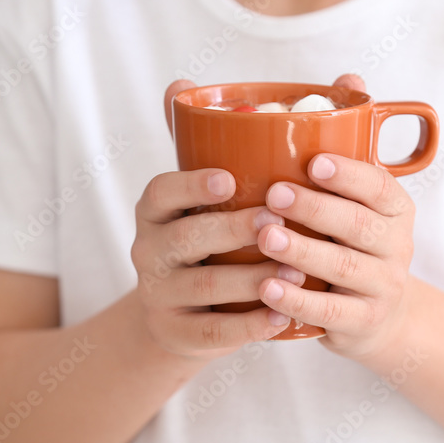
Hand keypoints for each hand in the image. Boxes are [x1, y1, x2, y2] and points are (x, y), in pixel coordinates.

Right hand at [130, 168, 303, 359]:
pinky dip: (250, 324)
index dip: (192, 185)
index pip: (161, 193)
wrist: (177, 319)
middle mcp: (148, 252)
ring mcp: (158, 295)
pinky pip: (213, 330)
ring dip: (252, 278)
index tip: (229, 179)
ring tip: (295, 273)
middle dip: (234, 228)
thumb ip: (217, 175)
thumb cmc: (207, 250)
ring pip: (205, 284)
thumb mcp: (200, 213)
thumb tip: (229, 109)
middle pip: (186, 237)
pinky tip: (281, 316)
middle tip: (278, 220)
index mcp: (154, 214)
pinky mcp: (175, 333)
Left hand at [255, 153, 417, 359]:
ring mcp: (384, 286)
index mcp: (396, 211)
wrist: (382, 318)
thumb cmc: (353, 252)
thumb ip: (329, 190)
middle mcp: (397, 246)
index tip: (313, 162)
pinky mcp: (364, 321)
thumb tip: (266, 149)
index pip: (379, 187)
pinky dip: (297, 300)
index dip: (348, 175)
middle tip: (274, 194)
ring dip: (302, 251)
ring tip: (266, 238)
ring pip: (343, 266)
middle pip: (358, 224)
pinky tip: (268, 288)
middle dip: (315, 207)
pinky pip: (329, 311)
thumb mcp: (355, 218)